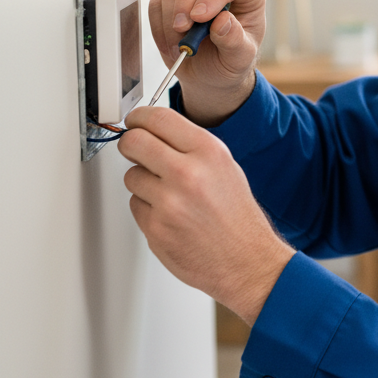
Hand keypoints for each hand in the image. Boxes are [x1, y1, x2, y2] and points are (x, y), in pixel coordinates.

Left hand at [119, 106, 293, 324]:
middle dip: (130, 145)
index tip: (135, 121)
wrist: (247, 260)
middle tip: (135, 150)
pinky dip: (147, 209)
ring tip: (169, 194)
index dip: (140, 118)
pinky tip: (171, 216)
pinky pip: (135, 205)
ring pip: (131, 176)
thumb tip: (154, 133)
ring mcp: (169, 202)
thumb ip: (191, 148)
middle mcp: (188, 173)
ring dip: (142, 182)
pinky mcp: (155, 228)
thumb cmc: (237, 216)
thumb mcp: (225, 168)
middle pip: (134, 142)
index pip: (159, 118)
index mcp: (209, 153)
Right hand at [150, 0, 265, 126]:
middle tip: (182, 30)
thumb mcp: (240, 58)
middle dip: (186, 2)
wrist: (209, 71)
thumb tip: (222, 21)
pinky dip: (158, 23)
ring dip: (170, 18)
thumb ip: (235, 41)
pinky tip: (169, 43)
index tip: (200, 18)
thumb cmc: (229, 60)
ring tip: (180, 45)